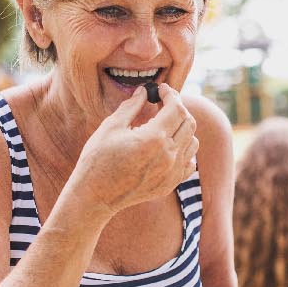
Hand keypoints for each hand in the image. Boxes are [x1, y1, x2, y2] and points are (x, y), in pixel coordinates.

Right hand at [67, 84, 197, 215]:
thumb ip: (132, 106)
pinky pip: (189, 163)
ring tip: (165, 124)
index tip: (161, 89)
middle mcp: (168, 156)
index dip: (171, 94)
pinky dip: (184, 150)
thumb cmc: (97, 159)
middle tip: (163, 103)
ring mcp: (171, 172)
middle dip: (178, 108)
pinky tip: (168, 146)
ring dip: (183, 128)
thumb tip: (144, 91)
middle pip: (189, 123)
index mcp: (153, 138)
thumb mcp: (111, 127)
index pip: (176, 108)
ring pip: (193, 142)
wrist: (95, 196)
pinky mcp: (170, 184)